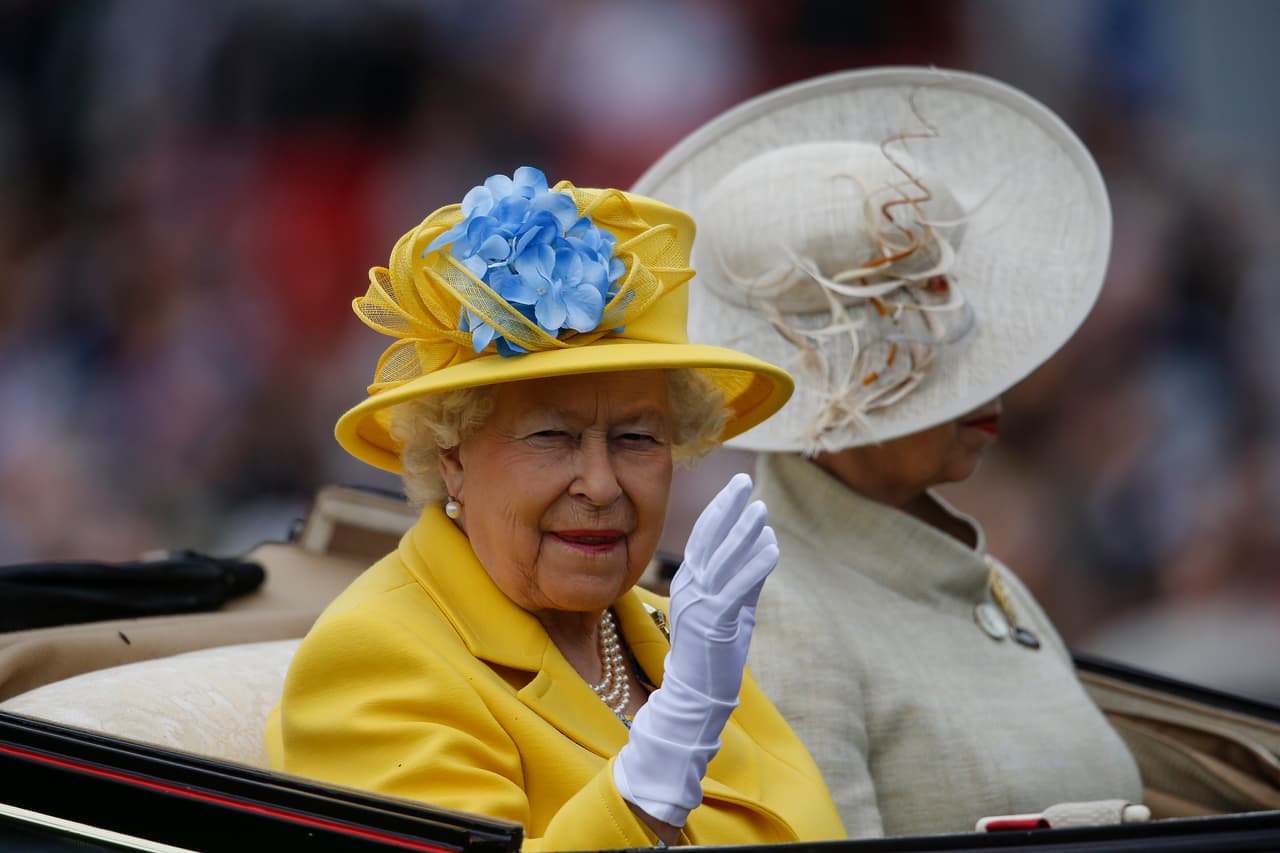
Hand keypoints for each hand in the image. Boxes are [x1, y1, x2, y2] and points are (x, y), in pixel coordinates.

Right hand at [614, 473, 778, 825]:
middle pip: (708, 538)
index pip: (703, 537)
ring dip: (743, 531)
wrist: (696, 696)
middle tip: (744, 480)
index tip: (738, 487)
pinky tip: (773, 546)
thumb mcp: (735, 610)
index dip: (720, 509)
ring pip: (721, 558)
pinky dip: (755, 564)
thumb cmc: (713, 655)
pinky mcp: (712, 622)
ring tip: (761, 507)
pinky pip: (737, 587)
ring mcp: (698, 604)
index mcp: (690, 582)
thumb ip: (748, 579)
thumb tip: (765, 546)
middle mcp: (689, 587)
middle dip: (727, 507)